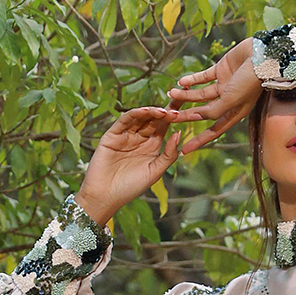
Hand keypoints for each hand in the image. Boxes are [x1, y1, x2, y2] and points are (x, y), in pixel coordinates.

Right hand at [75, 106, 205, 226]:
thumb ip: (168, 154)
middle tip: (180, 97)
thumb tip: (179, 133)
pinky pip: (125, 120)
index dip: (176, 113)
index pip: (165, 124)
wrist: (106, 197)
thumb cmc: (130, 188)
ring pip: (141, 117)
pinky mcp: (113, 134)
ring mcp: (126, 134)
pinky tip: (146, 111)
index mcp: (152, 145)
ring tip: (165, 111)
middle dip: (167, 107)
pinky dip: (135, 114)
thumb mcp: (155, 172)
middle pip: (155, 117)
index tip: (189, 102)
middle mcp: (140, 137)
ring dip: (153, 111)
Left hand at [166, 37, 261, 152]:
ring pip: (200, 94)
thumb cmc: (250, 81)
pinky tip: (181, 81)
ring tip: (171, 93)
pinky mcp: (221, 70)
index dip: (198, 141)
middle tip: (169, 117)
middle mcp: (228, 101)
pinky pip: (204, 77)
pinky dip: (193, 79)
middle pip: (202, 112)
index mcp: (233, 113)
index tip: (184, 151)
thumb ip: (214, 111)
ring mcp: (224, 85)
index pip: (213, 131)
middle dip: (186, 115)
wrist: (262, 55)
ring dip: (186, 94)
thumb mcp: (231, 100)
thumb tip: (199, 116)